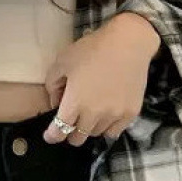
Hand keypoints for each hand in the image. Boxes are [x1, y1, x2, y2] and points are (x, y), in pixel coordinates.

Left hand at [43, 13, 161, 145]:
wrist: (128, 43)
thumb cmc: (92, 49)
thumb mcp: (62, 62)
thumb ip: (53, 86)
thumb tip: (56, 104)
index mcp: (74, 103)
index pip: (59, 131)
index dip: (52, 136)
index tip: (50, 135)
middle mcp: (94, 114)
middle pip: (77, 138)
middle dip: (70, 132)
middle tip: (71, 122)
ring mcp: (114, 115)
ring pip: (96, 134)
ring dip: (89, 128)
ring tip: (90, 113)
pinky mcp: (131, 113)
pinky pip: (114, 131)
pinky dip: (107, 127)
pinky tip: (105, 115)